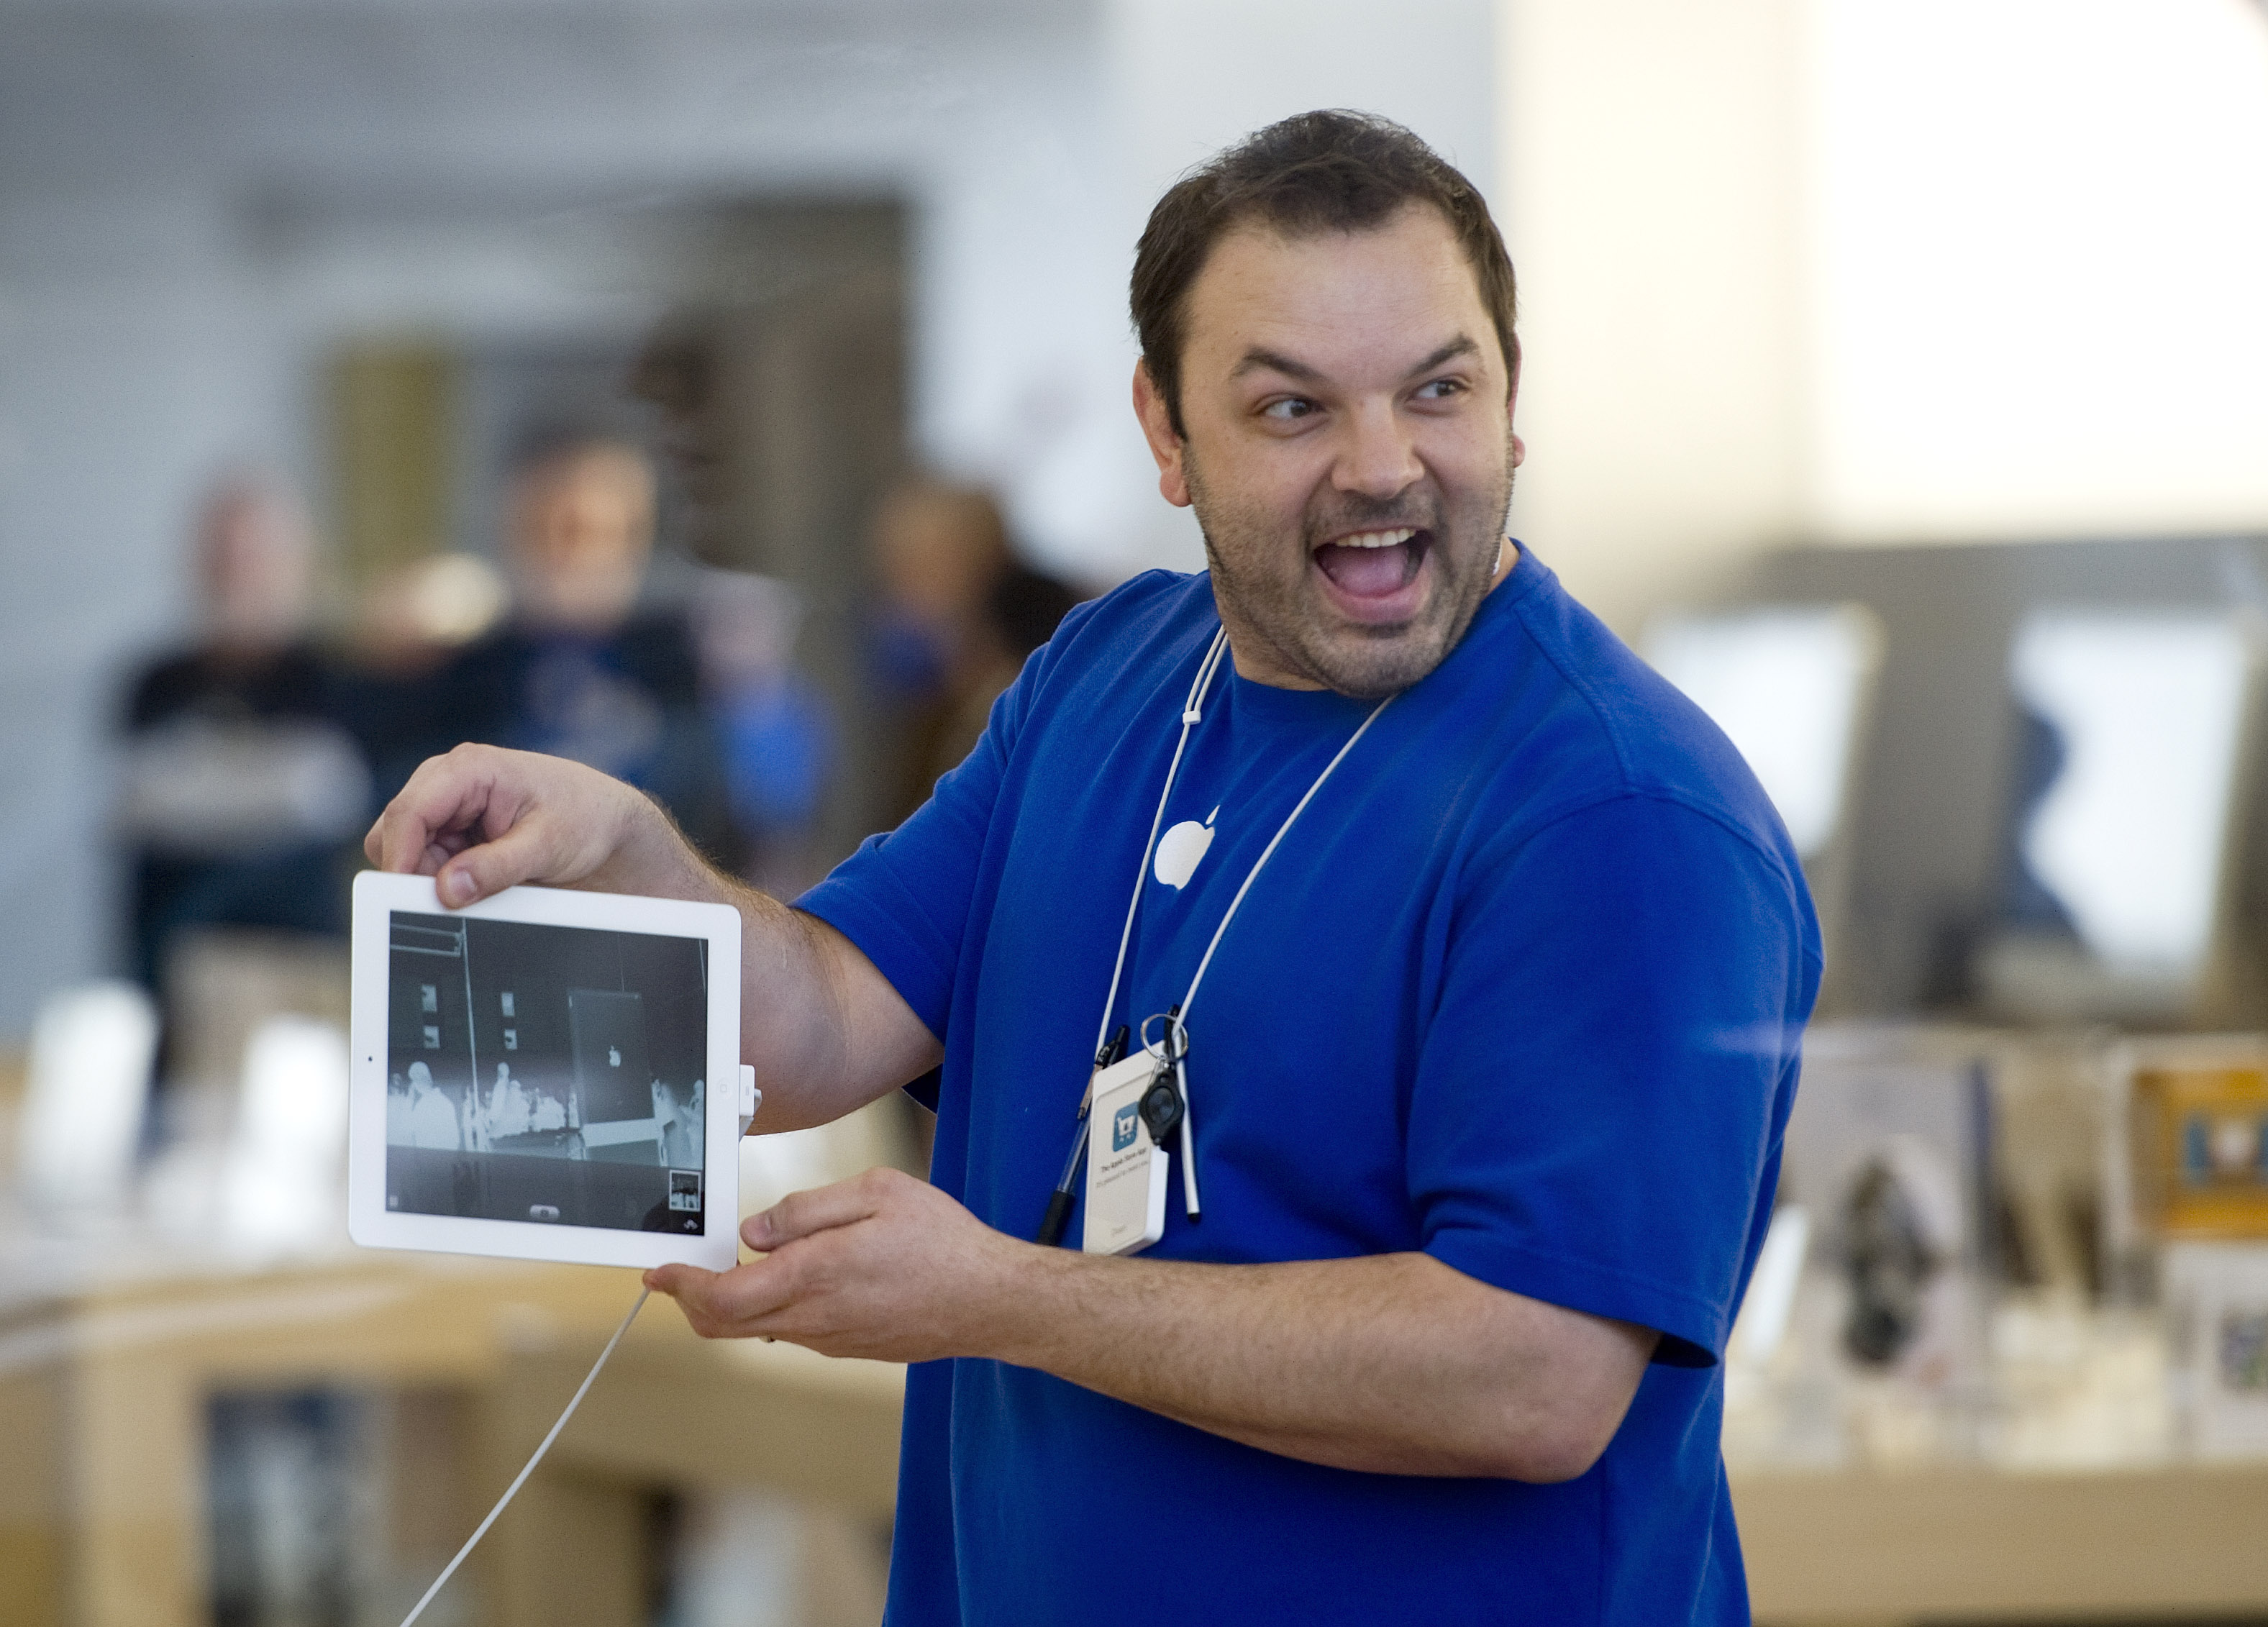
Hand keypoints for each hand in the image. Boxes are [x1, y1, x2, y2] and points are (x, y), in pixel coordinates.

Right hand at [364, 743, 685, 906]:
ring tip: (486, 885)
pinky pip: (425, 862)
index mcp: (469, 768)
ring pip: (406, 851)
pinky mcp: (453, 832)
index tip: (406, 895)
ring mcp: (448, 808)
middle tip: (458, 897)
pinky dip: (444, 881)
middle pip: (396, 832)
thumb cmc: (586, 818)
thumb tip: (448, 890)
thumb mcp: (547, 846)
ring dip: (431, 877)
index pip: (409, 811)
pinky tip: (481, 884)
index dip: (400, 855)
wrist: (608, 824)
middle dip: (416, 870)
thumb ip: (496, 868)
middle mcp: (448, 782)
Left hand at [643, 1167, 1029, 1363]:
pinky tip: (792, 1278)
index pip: (719, 1296)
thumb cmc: (942, 1242)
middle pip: (724, 1324)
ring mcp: (830, 1339)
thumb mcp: (875, 1193)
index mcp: (812, 1275)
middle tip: (682, 1272)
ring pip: (757, 1330)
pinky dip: (770, 1310)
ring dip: (732, 1303)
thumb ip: (806, 1210)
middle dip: (692, 1300)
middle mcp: (813, 1318)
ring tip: (739, 1264)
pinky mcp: (849, 1347)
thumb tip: (753, 1232)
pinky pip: (793, 1332)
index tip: (659, 1271)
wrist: (990, 1300)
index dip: (679, 1286)